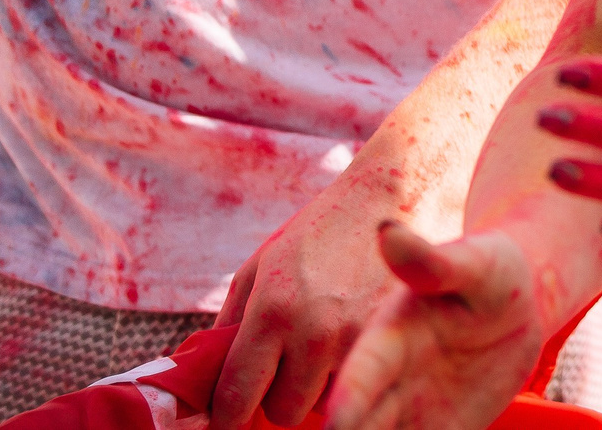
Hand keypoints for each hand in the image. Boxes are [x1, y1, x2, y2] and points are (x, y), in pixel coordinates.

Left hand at [211, 167, 446, 428]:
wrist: (394, 193)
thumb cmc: (320, 230)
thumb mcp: (260, 265)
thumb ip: (229, 325)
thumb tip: (205, 379)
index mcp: (272, 311)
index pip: (236, 399)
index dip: (227, 414)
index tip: (229, 413)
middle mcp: (315, 333)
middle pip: (283, 411)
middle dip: (279, 395)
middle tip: (286, 368)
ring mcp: (360, 339)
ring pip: (325, 404)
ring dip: (318, 387)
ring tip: (324, 350)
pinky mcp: (395, 337)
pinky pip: (360, 382)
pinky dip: (351, 373)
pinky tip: (352, 342)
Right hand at [324, 224, 542, 429]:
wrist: (520, 299)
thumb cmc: (492, 269)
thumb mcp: (472, 262)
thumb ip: (431, 260)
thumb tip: (389, 231)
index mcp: (387, 338)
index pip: (361, 374)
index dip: (348, 399)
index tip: (336, 422)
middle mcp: (387, 382)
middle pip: (354, 423)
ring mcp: (407, 411)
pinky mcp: (435, 429)